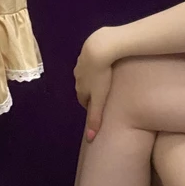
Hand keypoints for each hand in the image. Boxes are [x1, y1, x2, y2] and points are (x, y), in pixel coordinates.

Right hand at [74, 28, 119, 142]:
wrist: (100, 47)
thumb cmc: (102, 75)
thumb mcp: (100, 99)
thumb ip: (95, 118)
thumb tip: (89, 138)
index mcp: (80, 87)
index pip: (83, 101)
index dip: (92, 105)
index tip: (102, 107)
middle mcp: (77, 76)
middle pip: (84, 87)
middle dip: (92, 92)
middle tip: (106, 94)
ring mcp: (80, 62)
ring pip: (86, 74)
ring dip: (94, 78)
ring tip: (107, 80)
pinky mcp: (86, 51)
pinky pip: (90, 62)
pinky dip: (96, 65)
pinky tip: (106, 65)